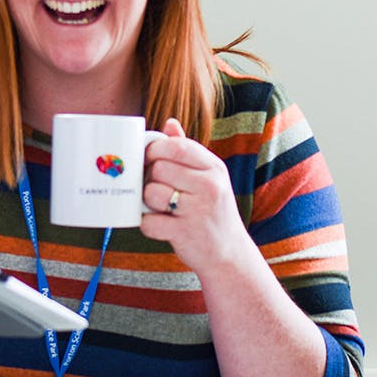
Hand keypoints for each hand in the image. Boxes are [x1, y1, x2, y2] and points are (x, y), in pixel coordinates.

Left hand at [140, 118, 255, 273]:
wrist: (228, 253)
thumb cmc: (212, 210)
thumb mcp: (209, 177)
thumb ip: (188, 151)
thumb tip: (169, 123)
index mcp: (215, 168)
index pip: (177, 146)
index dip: (155, 149)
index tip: (149, 159)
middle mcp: (210, 186)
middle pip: (159, 168)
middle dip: (150, 178)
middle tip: (156, 188)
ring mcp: (198, 210)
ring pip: (152, 192)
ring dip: (148, 202)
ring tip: (160, 208)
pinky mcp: (185, 233)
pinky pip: (149, 221)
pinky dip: (148, 224)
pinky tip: (159, 225)